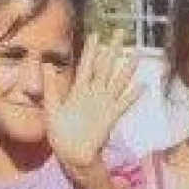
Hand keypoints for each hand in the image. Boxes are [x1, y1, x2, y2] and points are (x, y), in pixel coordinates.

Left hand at [47, 30, 142, 178]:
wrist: (71, 154)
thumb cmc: (60, 134)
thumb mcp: (51, 107)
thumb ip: (50, 87)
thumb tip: (45, 64)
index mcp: (78, 91)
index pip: (87, 65)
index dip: (91, 50)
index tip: (96, 35)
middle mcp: (93, 94)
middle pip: (105, 67)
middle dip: (113, 50)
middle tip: (120, 33)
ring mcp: (104, 105)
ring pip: (117, 81)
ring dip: (127, 68)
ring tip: (136, 54)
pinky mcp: (111, 117)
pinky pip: (123, 104)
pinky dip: (133, 95)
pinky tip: (142, 85)